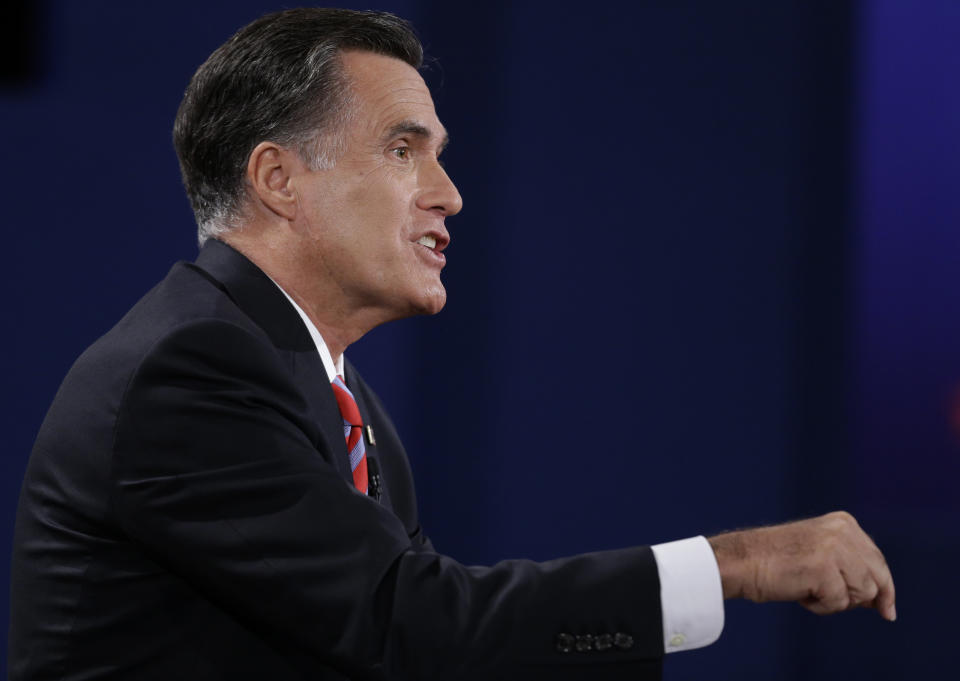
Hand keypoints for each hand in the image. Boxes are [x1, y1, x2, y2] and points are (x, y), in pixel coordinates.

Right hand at [708, 511, 895, 620]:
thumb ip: (851, 565)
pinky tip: (800, 593)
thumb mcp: (821, 553)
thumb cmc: (777, 562)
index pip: (878, 560)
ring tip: (808, 589)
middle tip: (835, 602)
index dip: (884, 588)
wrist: (742, 561)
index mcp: (844, 522)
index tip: (887, 610)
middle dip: (863, 598)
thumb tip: (883, 602)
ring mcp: (835, 547)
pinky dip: (820, 607)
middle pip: (877, 578)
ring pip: (862, 594)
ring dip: (836, 601)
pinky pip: (839, 603)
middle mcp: (843, 530)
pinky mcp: (824, 568)